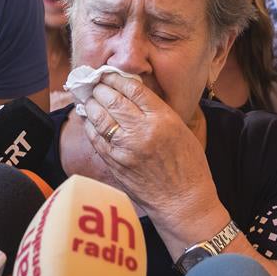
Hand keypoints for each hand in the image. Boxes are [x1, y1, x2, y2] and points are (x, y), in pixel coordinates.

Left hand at [81, 74, 229, 251]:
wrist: (183, 202)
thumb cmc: (188, 166)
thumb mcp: (181, 130)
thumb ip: (158, 111)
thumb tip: (133, 95)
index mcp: (162, 119)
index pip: (133, 90)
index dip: (117, 78)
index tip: (109, 73)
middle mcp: (141, 131)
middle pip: (113, 99)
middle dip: (101, 87)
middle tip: (95, 82)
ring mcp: (125, 148)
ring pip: (100, 117)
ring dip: (91, 103)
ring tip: (89, 96)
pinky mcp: (114, 163)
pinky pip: (96, 138)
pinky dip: (89, 125)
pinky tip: (88, 118)